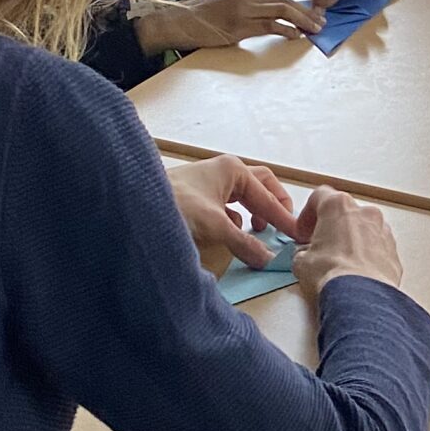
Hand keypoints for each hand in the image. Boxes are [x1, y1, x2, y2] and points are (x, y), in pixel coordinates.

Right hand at [132, 0, 322, 54]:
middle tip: (322, 22)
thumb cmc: (202, 16)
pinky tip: (295, 35)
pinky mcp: (237, 27)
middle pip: (284, 2)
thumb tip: (273, 17)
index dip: (299, 6)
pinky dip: (285, 30)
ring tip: (314, 29)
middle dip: (306, 12)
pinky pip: (267, 26)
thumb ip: (249, 7)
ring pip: (279, 11)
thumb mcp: (228, 4)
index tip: (314, 14)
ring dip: (301, 21)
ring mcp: (241, 10)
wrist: (178, 21)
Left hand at [167, 154, 298, 267]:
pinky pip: (225, 207)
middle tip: (283, 227)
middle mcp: (223, 172)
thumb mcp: (216, 227)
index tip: (297, 235)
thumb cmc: (176, 205)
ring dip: (254, 212)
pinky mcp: (195, 198)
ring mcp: (208, 184)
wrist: (132, 205)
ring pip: (242, 197)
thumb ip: (245, 244)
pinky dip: (234, 220)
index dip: (284, 218)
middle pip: (261, 186)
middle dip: (273, 206)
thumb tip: (267, 260)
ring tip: (259, 231)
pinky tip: (231, 234)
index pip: (268, 196)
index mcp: (233, 170)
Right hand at [293, 189, 404, 297]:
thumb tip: (304, 257)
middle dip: (331, 228)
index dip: (307, 214)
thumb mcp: (301, 262)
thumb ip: (302, 252)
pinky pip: (377, 246)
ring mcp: (383, 230)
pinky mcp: (394, 250)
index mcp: (339, 206)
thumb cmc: (334, 275)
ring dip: (351, 240)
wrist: (361, 298)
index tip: (303, 230)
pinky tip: (355, 271)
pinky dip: (367, 254)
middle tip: (319, 246)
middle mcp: (364, 213)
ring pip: (363, 229)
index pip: (319, 196)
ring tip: (338, 262)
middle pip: (344, 212)